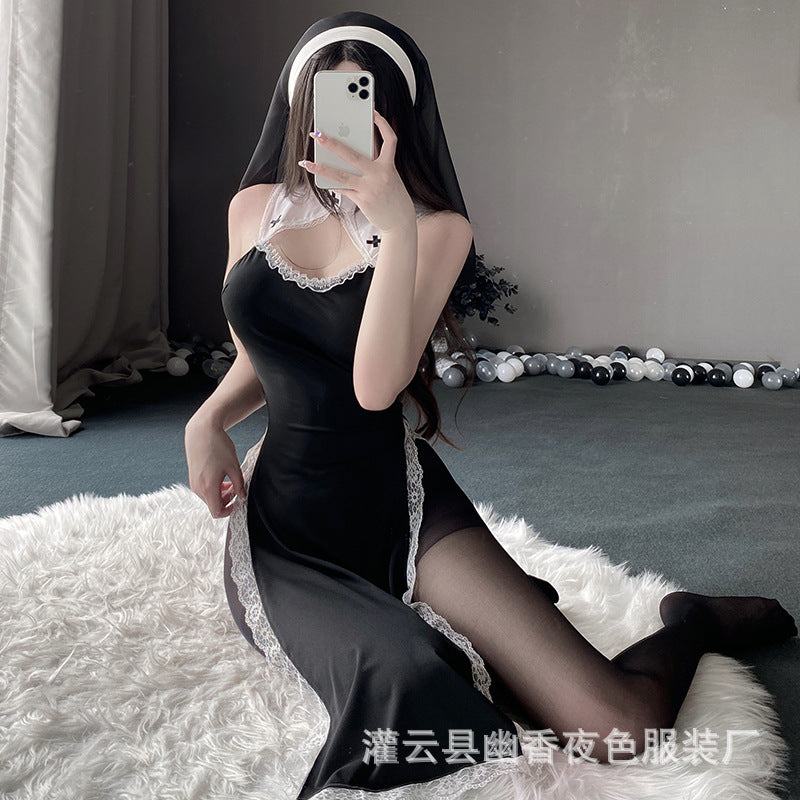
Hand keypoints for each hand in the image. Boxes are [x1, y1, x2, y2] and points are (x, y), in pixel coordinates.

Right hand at [184, 417, 246, 518]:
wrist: (202, 431)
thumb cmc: (218, 446)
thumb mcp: (234, 466)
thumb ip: (239, 484)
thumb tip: (242, 496)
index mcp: (208, 487)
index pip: (216, 512)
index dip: (228, 511)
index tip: (237, 502)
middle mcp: (198, 488)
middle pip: (213, 505)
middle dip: (226, 500)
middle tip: (237, 487)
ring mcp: (194, 483)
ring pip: (209, 497)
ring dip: (221, 493)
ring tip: (231, 480)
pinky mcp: (193, 477)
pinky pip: (204, 489)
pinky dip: (214, 487)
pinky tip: (222, 477)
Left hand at [299, 109, 414, 232]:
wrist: (399, 220)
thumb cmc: (393, 195)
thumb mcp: (390, 175)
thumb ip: (376, 159)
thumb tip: (359, 144)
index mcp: (389, 166)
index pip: (390, 140)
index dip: (383, 125)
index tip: (374, 113)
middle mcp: (380, 175)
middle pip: (353, 156)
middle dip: (333, 144)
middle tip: (318, 135)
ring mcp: (370, 189)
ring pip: (341, 175)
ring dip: (322, 168)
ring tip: (307, 163)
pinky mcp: (362, 200)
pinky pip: (343, 189)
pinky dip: (331, 183)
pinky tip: (319, 178)